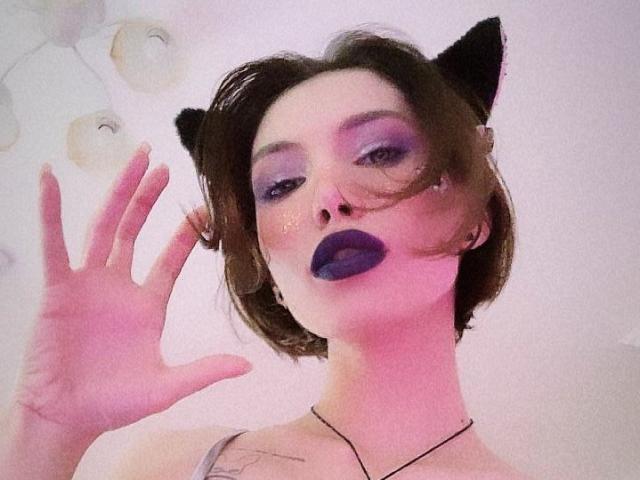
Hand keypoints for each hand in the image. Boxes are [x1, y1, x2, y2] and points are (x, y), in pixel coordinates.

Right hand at [14, 144, 251, 437]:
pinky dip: (51, 212)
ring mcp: (89, 284)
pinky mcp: (59, 290)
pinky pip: (54, 244)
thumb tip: (247, 367)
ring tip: (133, 160)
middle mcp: (120, 286)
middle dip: (148, 196)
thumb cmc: (115, 403)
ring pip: (104, 227)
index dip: (187, 234)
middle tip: (163, 163)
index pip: (171, 259)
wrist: (67, 418)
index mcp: (148, 305)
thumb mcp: (166, 387)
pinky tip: (50, 181)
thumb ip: (203, 372)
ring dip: (118, 193)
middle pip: (135, 229)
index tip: (204, 208)